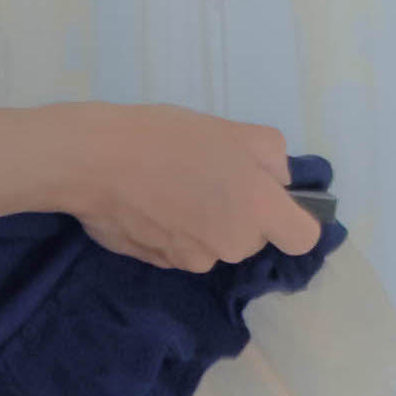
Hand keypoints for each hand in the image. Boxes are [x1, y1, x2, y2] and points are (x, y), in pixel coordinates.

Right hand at [67, 100, 326, 270]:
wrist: (94, 162)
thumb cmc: (168, 139)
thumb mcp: (234, 130)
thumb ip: (272, 157)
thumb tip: (277, 182)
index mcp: (256, 210)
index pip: (301, 237)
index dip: (293, 218)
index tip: (272, 200)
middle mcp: (230, 246)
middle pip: (252, 239)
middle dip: (239, 213)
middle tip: (209, 177)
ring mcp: (193, 260)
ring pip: (214, 245)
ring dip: (204, 223)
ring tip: (173, 188)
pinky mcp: (160, 265)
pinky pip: (181, 250)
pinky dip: (173, 231)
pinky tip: (151, 203)